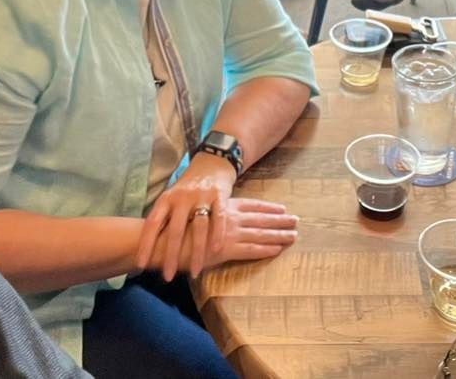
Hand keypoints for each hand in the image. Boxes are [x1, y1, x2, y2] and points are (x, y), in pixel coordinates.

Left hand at [136, 152, 235, 280]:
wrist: (211, 165)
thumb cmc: (187, 190)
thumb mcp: (171, 200)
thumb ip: (164, 220)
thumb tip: (146, 247)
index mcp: (166, 199)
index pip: (152, 223)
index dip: (146, 244)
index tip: (141, 264)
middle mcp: (182, 198)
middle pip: (175, 229)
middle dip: (171, 255)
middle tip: (167, 276)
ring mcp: (201, 196)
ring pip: (198, 227)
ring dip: (196, 252)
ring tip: (193, 272)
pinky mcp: (220, 196)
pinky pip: (219, 218)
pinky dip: (217, 235)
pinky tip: (215, 251)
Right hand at [147, 198, 297, 276]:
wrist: (158, 238)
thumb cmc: (171, 229)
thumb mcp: (191, 216)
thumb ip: (205, 217)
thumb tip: (212, 218)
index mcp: (219, 206)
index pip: (250, 205)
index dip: (267, 208)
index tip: (282, 208)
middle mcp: (226, 216)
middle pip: (258, 217)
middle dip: (278, 219)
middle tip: (297, 220)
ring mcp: (227, 231)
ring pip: (258, 232)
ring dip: (278, 234)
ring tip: (294, 235)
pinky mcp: (224, 249)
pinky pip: (249, 249)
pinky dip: (265, 249)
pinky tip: (278, 250)